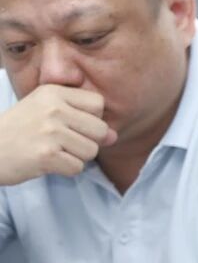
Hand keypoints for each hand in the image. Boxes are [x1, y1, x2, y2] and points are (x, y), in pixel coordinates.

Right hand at [0, 85, 116, 185]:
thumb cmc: (19, 131)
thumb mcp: (46, 113)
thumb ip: (82, 120)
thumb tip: (114, 136)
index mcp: (53, 92)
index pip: (98, 104)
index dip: (91, 119)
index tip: (70, 125)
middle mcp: (53, 108)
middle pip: (100, 130)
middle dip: (86, 141)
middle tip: (60, 143)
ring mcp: (49, 131)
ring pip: (91, 151)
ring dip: (75, 157)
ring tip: (51, 151)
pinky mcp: (46, 155)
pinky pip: (77, 167)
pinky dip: (64, 170)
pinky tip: (45, 162)